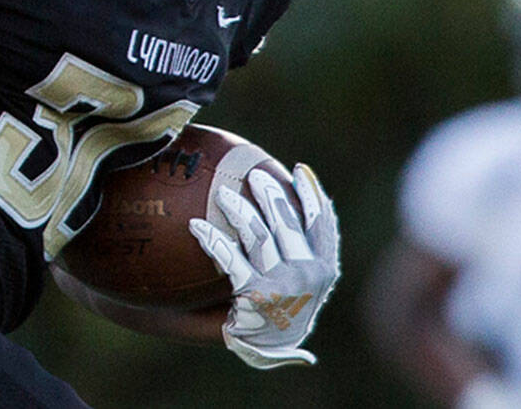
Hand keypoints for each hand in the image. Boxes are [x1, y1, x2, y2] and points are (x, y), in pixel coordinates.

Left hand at [189, 163, 339, 368]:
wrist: (259, 351)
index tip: (300, 170)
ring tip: (222, 193)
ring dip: (238, 210)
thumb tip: (296, 200)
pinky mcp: (255, 295)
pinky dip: (212, 238)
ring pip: (259, 234)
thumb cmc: (279, 309)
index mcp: (325, 270)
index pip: (323, 224)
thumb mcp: (302, 283)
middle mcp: (309, 276)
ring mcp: (284, 286)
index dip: (313, 195)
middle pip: (288, 222)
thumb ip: (302, 250)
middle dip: (271, 193)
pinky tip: (195, 225)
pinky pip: (229, 257)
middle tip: (253, 174)